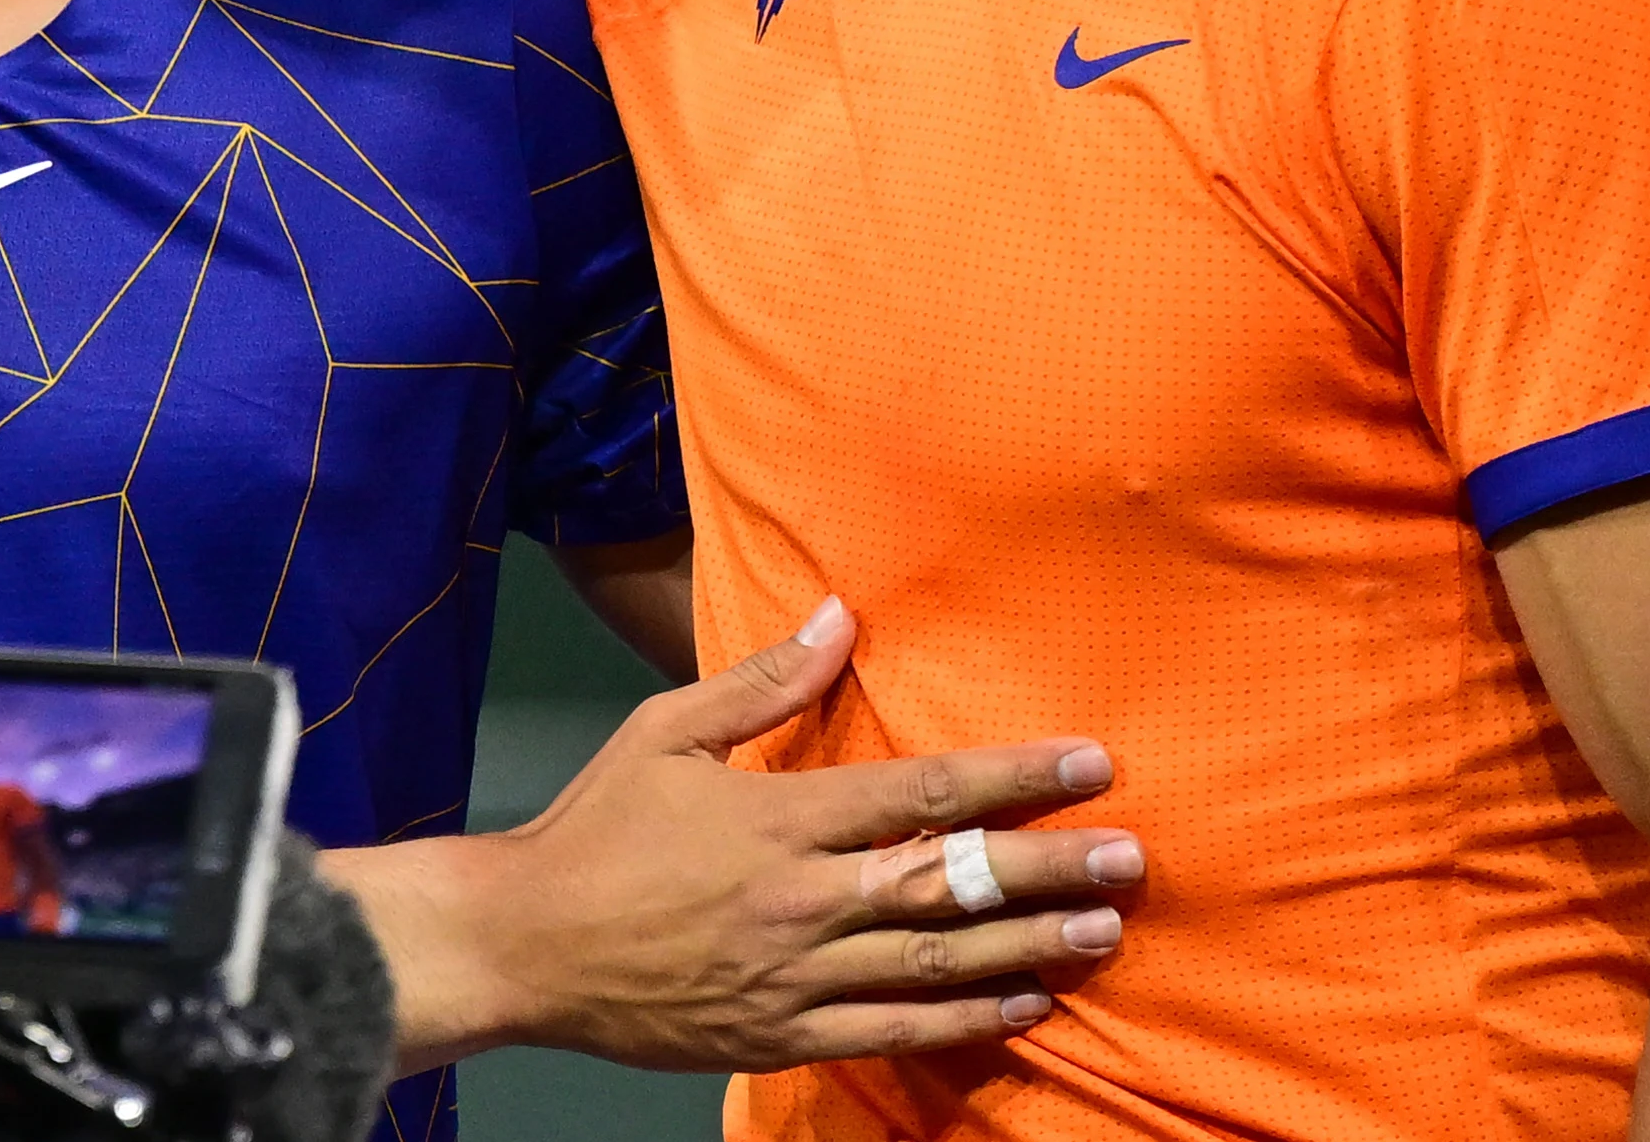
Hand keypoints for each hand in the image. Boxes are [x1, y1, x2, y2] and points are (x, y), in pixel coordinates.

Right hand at [451, 599, 1142, 1073]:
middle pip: (945, 882)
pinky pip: (893, 1033)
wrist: (521, 947)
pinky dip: (963, 1020)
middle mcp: (800, 899)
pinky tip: (1025, 1004)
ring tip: (1103, 932)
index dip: (1010, 776)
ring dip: (1026, 946)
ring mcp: (794, 975)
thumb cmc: (593, 833)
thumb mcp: (665, 733)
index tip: (1087, 762)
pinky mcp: (781, 1033)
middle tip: (1128, 858)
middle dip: (1046, 868)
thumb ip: (761, 681)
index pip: (917, 792)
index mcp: (777, 818)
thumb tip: (837, 616)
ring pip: (933, 963)